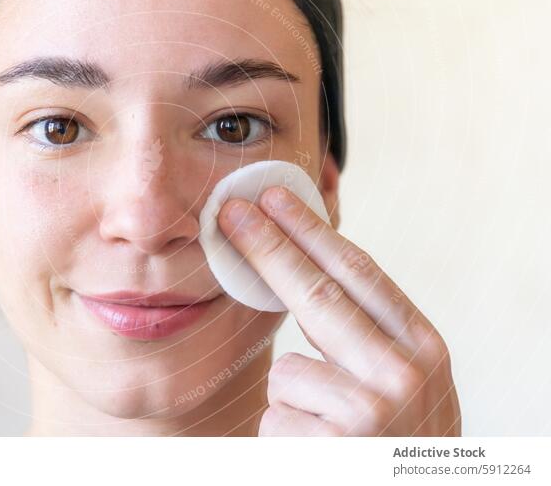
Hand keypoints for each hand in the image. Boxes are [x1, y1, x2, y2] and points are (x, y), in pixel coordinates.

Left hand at [218, 185, 461, 436]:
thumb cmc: (396, 446)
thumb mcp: (403, 385)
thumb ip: (366, 336)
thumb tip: (300, 270)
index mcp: (425, 349)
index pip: (359, 273)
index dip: (311, 232)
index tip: (274, 198)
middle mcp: (406, 375)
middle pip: (315, 293)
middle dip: (267, 246)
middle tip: (231, 212)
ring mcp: (371, 413)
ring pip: (288, 369)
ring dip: (293, 400)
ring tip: (327, 433)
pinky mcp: (332, 449)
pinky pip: (277, 416)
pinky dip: (285, 435)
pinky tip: (317, 456)